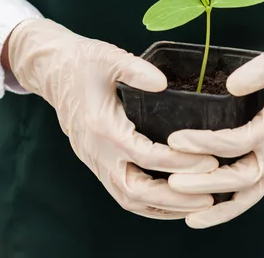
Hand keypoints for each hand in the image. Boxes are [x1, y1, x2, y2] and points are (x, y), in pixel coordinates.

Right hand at [7, 18, 218, 219]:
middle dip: (174, 198)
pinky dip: (148, 204)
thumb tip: (164, 83)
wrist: (52, 71)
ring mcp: (94, 160)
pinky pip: (121, 193)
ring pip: (128, 198)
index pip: (146, 155)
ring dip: (163, 206)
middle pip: (135, 190)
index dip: (180, 162)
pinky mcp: (96, 162)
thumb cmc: (83, 62)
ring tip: (197, 205)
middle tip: (210, 197)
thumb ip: (136, 70)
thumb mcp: (108, 57)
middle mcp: (97, 151)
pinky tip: (171, 202)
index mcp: (102, 126)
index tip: (211, 162)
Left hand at [165, 22, 263, 227]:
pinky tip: (207, 213)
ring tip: (188, 216)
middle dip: (207, 183)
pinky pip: (254, 192)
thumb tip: (230, 86)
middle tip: (172, 181)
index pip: (238, 142)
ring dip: (219, 206)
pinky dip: (232, 207)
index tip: (174, 139)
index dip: (205, 143)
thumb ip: (259, 71)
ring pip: (250, 193)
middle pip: (243, 177)